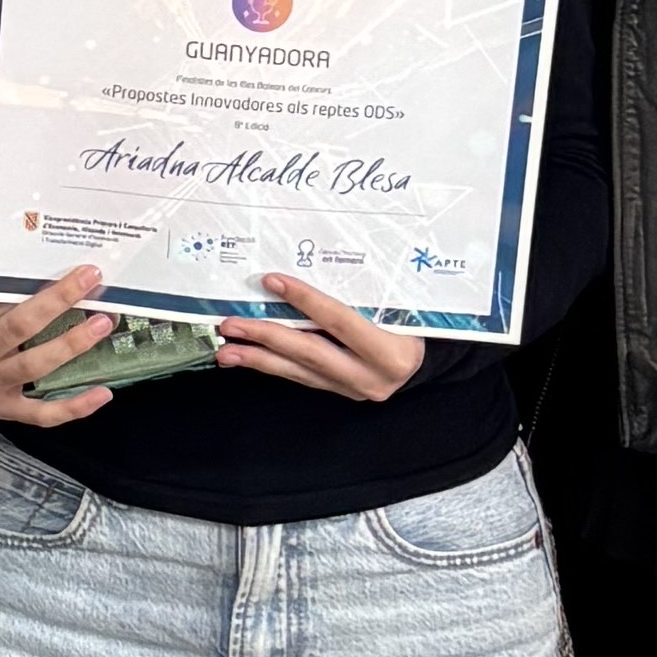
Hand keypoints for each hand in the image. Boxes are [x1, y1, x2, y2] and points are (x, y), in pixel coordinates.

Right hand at [0, 264, 119, 428]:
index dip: (41, 285)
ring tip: (101, 325)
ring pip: (36, 365)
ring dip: (72, 345)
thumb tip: (45, 281)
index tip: (74, 269)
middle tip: (90, 282)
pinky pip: (42, 413)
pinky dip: (75, 406)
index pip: (4, 301)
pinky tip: (102, 393)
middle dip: (58, 301)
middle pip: (20, 326)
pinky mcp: (7, 409)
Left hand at [213, 272, 425, 403]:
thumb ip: (364, 294)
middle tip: (231, 325)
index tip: (272, 281)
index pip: (340, 321)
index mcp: (394, 352)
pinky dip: (273, 365)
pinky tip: (248, 357)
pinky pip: (302, 377)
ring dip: (259, 358)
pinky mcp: (341, 393)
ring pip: (299, 371)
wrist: (430, 358)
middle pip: (311, 352)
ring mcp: (356, 388)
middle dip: (266, 337)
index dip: (305, 300)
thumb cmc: (415, 320)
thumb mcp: (400, 304)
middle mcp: (374, 376)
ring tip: (227, 349)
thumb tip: (310, 263)